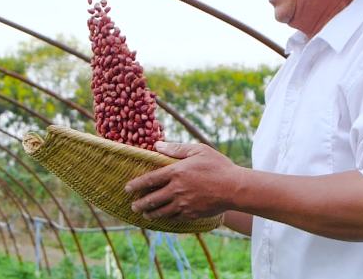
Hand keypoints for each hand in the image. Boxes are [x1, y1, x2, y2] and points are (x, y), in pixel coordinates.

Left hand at [125, 141, 242, 221]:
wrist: (235, 188)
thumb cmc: (218, 166)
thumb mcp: (198, 150)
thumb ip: (176, 148)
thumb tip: (157, 144)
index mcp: (176, 172)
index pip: (149, 180)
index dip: (136, 184)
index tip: (127, 188)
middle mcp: (176, 190)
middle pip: (151, 199)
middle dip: (140, 204)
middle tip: (134, 205)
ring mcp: (183, 204)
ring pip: (161, 212)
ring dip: (150, 214)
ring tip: (145, 214)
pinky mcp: (192, 214)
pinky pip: (174, 218)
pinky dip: (166, 218)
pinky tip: (164, 218)